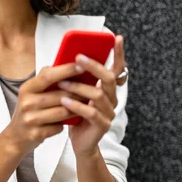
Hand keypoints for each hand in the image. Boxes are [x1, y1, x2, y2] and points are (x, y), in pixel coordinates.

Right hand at [3, 62, 85, 156]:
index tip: (81, 66)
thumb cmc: (29, 111)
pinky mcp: (36, 134)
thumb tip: (66, 64)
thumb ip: (46, 79)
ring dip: (76, 109)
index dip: (66, 70)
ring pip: (63, 112)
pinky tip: (65, 122)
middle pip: (60, 95)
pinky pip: (59, 127)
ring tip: (85, 105)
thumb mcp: (31, 93)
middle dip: (78, 93)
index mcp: (27, 89)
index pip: (48, 76)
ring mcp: (31, 119)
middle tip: (91, 90)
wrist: (16, 136)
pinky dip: (64, 124)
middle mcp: (27, 103)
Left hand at [58, 35, 127, 157]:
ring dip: (78, 87)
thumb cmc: (77, 116)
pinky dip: (76, 105)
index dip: (119, 54)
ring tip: (62, 84)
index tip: (117, 38)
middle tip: (78, 58)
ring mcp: (109, 113)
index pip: (117, 69)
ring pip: (98, 95)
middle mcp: (112, 99)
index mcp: (108, 90)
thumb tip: (68, 58)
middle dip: (93, 66)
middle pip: (108, 78)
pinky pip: (91, 113)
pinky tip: (64, 101)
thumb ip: (78, 79)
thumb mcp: (76, 94)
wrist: (80, 143)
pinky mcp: (103, 126)